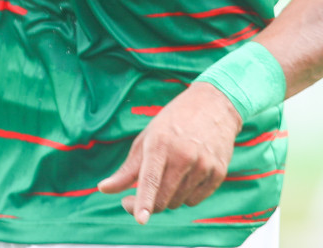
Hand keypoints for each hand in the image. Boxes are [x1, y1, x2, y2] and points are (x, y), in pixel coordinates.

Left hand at [96, 82, 241, 223]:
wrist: (214, 104)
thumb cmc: (174, 121)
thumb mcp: (146, 139)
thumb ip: (127, 170)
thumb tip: (104, 189)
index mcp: (160, 143)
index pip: (151, 179)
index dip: (143, 201)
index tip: (139, 218)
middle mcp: (184, 155)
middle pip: (163, 199)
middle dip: (148, 205)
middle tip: (134, 199)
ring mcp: (204, 165)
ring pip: (178, 202)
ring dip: (168, 198)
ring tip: (168, 175)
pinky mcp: (218, 172)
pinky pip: (195, 200)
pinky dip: (186, 195)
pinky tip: (186, 175)